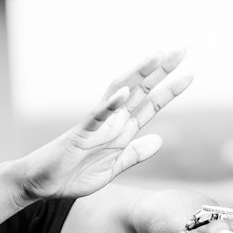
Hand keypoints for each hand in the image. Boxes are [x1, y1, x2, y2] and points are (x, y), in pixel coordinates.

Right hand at [14, 49, 192, 201]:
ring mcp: (96, 125)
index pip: (150, 105)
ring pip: (120, 93)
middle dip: (161, 70)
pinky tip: (125, 92)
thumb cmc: (73, 175)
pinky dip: (110, 104)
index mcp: (121, 131)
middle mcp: (111, 122)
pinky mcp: (80, 134)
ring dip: (138, 74)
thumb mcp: (113, 169)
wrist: (41, 184)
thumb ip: (134, 154)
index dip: (170, 90)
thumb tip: (159, 140)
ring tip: (157, 56)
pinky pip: (96, 116)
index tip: (191, 74)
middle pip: (140, 90)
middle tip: (181, 48)